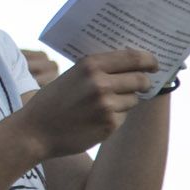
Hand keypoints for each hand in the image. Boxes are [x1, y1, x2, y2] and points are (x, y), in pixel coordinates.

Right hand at [15, 48, 157, 159]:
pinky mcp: (109, 125)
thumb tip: (132, 66)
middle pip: (140, 79)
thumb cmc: (53, 101)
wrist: (35, 132)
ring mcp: (106, 105)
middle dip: (143, 82)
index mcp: (90, 65)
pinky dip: (114, 117)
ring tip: (102, 106)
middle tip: (141, 84)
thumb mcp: (71, 76)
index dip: (149, 60)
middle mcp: (100, 83)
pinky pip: (124, 116)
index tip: (154, 64)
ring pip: (133, 99)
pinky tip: (95, 119)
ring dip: (125, 101)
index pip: (133, 57)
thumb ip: (98, 69)